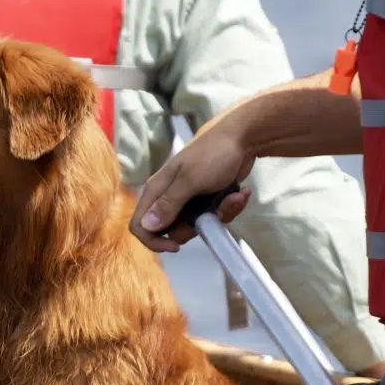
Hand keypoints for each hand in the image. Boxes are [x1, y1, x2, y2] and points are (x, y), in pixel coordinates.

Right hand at [130, 130, 252, 250]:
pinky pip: (215, 216)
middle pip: (172, 230)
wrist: (243, 138)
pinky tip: (240, 194)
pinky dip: (229, 207)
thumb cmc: (214, 153)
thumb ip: (169, 204)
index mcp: (158, 189)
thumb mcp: (191, 180)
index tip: (176, 246)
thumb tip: (147, 226)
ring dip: (219, 215)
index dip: (154, 241)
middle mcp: (170, 196)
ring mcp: (190, 198)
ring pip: (197, 225)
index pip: (140, 225)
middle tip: (211, 213)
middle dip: (195, 228)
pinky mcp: (208, 199)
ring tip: (234, 197)